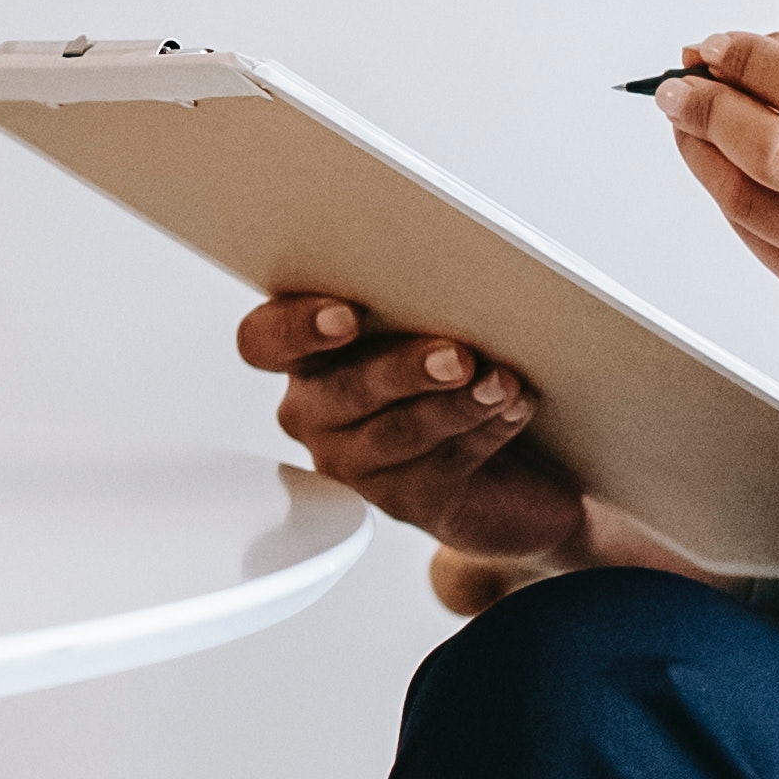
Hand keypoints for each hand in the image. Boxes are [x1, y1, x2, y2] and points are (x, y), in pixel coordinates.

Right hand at [240, 296, 599, 590]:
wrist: (514, 456)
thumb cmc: (457, 367)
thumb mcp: (430, 320)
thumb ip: (418, 298)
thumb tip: (452, 277)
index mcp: (307, 353)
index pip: (264, 340)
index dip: (295, 328)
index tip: (347, 316)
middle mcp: (316, 410)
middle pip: (338, 390)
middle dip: (401, 369)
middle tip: (457, 356)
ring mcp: (353, 460)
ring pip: (394, 432)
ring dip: (456, 404)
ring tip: (502, 382)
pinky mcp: (401, 500)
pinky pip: (438, 466)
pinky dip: (484, 432)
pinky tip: (514, 408)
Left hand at [652, 28, 778, 423]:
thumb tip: (735, 54)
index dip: (749, 62)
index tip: (714, 47)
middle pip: (775, 150)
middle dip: (709, 109)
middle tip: (678, 88)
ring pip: (753, 203)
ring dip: (703, 154)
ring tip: (689, 123)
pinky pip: (762, 244)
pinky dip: (729, 199)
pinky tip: (724, 172)